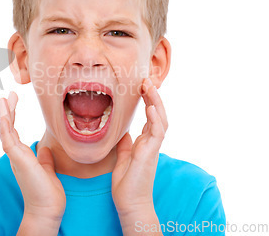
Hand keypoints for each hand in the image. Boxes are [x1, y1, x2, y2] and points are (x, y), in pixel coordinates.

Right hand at [0, 92, 65, 230]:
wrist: (46, 211)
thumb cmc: (47, 194)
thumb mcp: (48, 170)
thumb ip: (45, 159)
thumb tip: (44, 149)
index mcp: (22, 156)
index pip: (14, 132)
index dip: (12, 116)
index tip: (13, 102)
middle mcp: (16, 155)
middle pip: (8, 128)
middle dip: (8, 110)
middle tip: (9, 94)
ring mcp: (16, 157)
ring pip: (6, 131)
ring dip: (4, 114)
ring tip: (4, 98)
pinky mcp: (18, 160)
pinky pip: (8, 141)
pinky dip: (5, 128)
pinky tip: (4, 116)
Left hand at [112, 78, 167, 227]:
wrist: (130, 203)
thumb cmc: (127, 184)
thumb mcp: (123, 158)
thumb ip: (125, 144)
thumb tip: (123, 131)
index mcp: (144, 142)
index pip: (149, 117)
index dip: (147, 100)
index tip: (141, 86)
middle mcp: (151, 142)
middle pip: (157, 114)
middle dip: (152, 96)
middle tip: (146, 79)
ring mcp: (152, 147)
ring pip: (160, 119)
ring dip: (155, 102)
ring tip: (149, 86)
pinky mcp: (151, 154)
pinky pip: (157, 133)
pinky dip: (155, 119)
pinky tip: (150, 107)